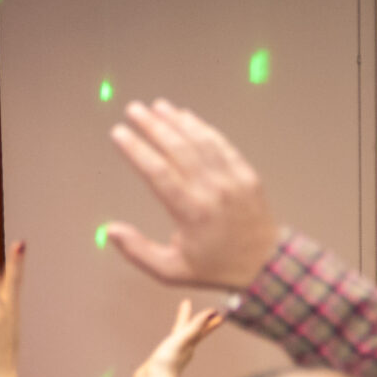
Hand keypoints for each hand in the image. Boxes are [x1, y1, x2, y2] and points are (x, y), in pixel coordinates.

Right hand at [104, 100, 279, 289]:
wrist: (266, 263)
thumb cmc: (215, 267)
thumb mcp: (170, 271)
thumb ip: (137, 251)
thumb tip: (110, 230)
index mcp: (191, 212)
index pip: (158, 173)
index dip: (136, 150)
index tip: (119, 133)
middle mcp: (212, 190)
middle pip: (178, 149)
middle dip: (153, 126)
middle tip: (133, 110)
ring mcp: (232, 179)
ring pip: (200, 142)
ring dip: (176, 121)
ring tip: (156, 106)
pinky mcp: (246, 174)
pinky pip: (221, 145)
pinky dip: (203, 128)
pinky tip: (187, 117)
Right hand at [136, 298, 225, 376]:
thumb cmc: (167, 362)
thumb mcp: (180, 340)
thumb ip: (194, 327)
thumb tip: (210, 313)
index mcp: (188, 343)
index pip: (199, 327)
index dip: (206, 318)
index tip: (214, 310)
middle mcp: (183, 349)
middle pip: (195, 333)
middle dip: (202, 323)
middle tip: (211, 316)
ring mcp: (173, 355)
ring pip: (183, 340)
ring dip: (187, 331)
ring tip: (188, 327)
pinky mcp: (162, 360)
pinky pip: (170, 347)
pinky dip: (173, 342)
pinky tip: (169, 345)